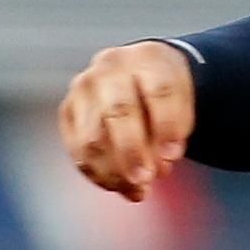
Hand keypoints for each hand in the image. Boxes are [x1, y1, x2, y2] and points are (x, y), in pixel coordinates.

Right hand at [58, 41, 195, 201]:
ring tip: (138, 191)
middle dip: (132, 151)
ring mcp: (84, 87)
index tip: (174, 156)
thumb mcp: (182, 103)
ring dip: (115, 171)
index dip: (167, 125)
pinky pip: (77, 149)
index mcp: (148, 59)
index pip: (159, 90)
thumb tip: (159, 166)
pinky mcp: (68, 109)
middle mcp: (111, 67)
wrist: (140, 76)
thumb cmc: (165, 95)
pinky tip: (117, 186)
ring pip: (93, 136)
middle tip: (146, 180)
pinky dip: (97, 173)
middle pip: (119, 111)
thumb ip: (174, 132)